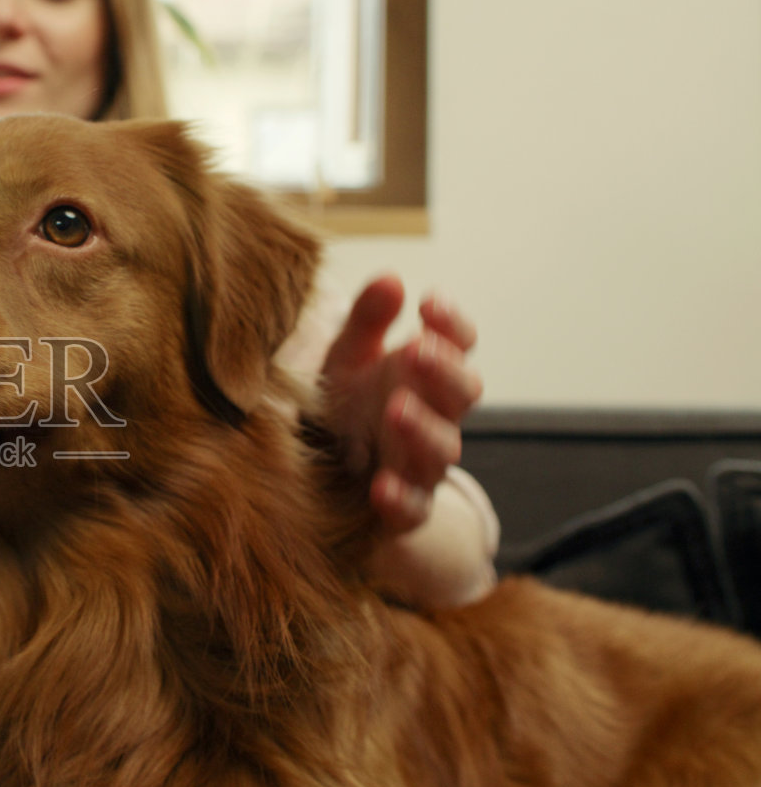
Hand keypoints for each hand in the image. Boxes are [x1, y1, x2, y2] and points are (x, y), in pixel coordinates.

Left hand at [321, 274, 482, 533]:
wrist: (322, 474)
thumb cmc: (345, 405)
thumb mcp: (347, 357)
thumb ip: (365, 321)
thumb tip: (390, 278)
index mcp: (426, 375)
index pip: (458, 345)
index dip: (452, 324)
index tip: (429, 302)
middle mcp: (435, 417)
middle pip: (463, 394)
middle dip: (444, 372)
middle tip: (418, 350)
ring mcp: (421, 464)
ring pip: (442, 450)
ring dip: (423, 429)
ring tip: (396, 407)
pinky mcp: (402, 508)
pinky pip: (411, 508)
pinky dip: (401, 499)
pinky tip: (382, 487)